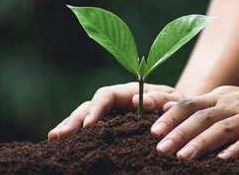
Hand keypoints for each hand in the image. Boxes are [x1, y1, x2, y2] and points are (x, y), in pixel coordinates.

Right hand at [48, 82, 183, 139]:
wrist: (184, 116)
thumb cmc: (180, 107)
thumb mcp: (176, 101)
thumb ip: (162, 100)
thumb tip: (142, 101)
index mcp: (131, 92)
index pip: (107, 95)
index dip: (96, 108)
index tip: (89, 125)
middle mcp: (118, 102)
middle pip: (90, 106)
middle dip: (74, 119)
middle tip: (59, 135)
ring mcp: (112, 115)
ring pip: (86, 118)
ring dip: (70, 127)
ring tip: (54, 139)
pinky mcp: (112, 129)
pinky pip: (92, 131)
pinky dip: (78, 137)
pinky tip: (64, 146)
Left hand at [150, 85, 238, 159]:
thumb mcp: (227, 99)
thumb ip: (199, 104)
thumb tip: (167, 107)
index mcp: (221, 97)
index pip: (191, 104)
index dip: (172, 117)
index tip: (153, 132)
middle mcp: (234, 104)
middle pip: (203, 117)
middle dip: (180, 132)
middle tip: (161, 149)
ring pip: (224, 128)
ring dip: (203, 142)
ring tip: (184, 157)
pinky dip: (238, 149)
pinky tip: (224, 160)